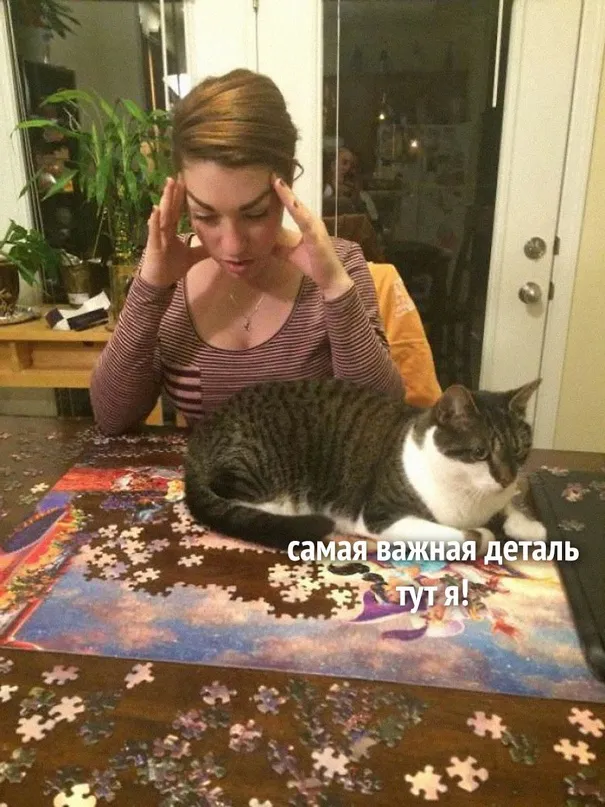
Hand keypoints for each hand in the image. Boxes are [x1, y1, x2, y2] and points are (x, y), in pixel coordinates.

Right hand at [139, 177, 207, 287]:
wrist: (159, 282)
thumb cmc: (171, 267)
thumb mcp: (191, 256)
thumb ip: (202, 249)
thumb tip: (217, 245)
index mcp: (171, 230)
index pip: (177, 210)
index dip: (181, 196)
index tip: (186, 180)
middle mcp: (163, 229)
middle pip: (169, 208)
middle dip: (173, 192)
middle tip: (177, 175)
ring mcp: (157, 236)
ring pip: (162, 215)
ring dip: (165, 200)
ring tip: (168, 185)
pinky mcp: (153, 245)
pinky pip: (154, 231)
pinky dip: (155, 221)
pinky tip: (156, 210)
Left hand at [272, 176, 353, 300]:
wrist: (330, 278)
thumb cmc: (313, 264)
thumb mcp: (289, 253)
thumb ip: (277, 244)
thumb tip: (258, 238)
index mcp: (305, 223)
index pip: (291, 204)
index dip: (280, 192)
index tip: (268, 177)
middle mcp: (312, 221)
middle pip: (295, 201)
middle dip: (283, 187)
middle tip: (270, 172)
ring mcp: (316, 228)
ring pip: (300, 208)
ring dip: (289, 195)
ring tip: (277, 182)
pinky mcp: (317, 237)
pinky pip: (306, 222)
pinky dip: (298, 212)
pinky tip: (290, 202)